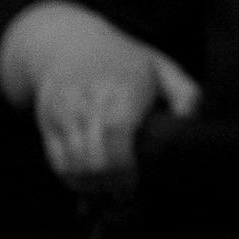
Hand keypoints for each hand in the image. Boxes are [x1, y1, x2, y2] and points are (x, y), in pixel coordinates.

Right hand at [26, 18, 199, 192]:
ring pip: (74, 167)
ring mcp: (64, 115)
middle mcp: (89, 104)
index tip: (138, 183)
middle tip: (128, 194)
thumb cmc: (123, 59)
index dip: (126, 169)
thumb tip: (191, 122)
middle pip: (95, 161)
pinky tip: (91, 182)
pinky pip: (57, 164)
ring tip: (111, 191)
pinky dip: (73, 180)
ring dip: (93, 186)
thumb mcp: (161, 66)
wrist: (68, 44)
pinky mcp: (47, 125)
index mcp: (122, 91)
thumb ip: (185, 94)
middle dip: (112, 185)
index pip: (117, 137)